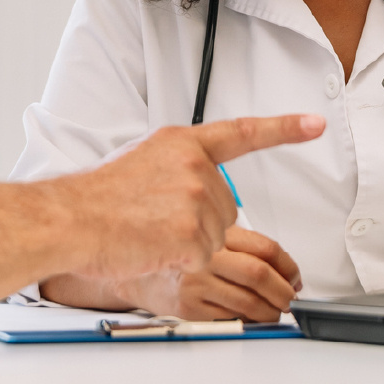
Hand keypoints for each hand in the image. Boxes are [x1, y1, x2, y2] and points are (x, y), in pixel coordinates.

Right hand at [54, 115, 324, 281]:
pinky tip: (152, 247)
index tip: (313, 123)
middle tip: (154, 219)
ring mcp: (196, 199)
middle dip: (199, 222)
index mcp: (181, 143)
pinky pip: (204, 257)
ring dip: (188, 242)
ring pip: (216, 235)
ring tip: (148, 232)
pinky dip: (180, 260)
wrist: (70, 221)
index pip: (242, 133)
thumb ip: (179, 168)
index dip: (283, 128)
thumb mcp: (142, 162)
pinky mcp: (193, 234)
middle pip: (226, 207)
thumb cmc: (97, 200)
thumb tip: (200, 189)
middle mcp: (195, 166)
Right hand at [121, 226, 302, 321]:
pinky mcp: (188, 308)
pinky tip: (253, 319)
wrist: (131, 272)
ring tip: (276, 311)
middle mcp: (205, 255)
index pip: (264, 247)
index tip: (295, 276)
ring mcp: (196, 282)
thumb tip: (282, 268)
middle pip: (260, 274)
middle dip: (284, 290)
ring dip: (271, 310)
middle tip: (291, 297)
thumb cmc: (172, 254)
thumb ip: (238, 244)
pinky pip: (230, 318)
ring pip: (249, 300)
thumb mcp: (204, 234)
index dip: (288, 264)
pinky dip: (250, 322)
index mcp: (213, 233)